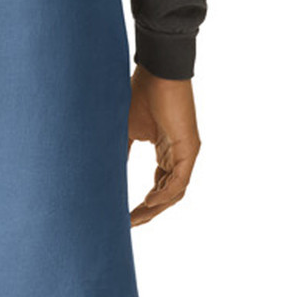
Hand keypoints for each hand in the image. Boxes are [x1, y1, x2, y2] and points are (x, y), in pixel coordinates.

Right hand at [127, 64, 200, 226]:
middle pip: (167, 194)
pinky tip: (148, 203)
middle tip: (128, 225)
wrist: (157, 71)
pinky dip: (164, 194)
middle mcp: (179, 155)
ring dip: (155, 208)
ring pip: (174, 192)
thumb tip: (107, 175)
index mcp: (167, 152)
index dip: (144, 205)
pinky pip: (179, 181)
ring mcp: (186, 153)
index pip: (159, 186)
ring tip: (135, 219)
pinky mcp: (189, 148)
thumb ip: (121, 154)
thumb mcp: (125, 131)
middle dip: (148, 212)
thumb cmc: (141, 94)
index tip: (125, 218)